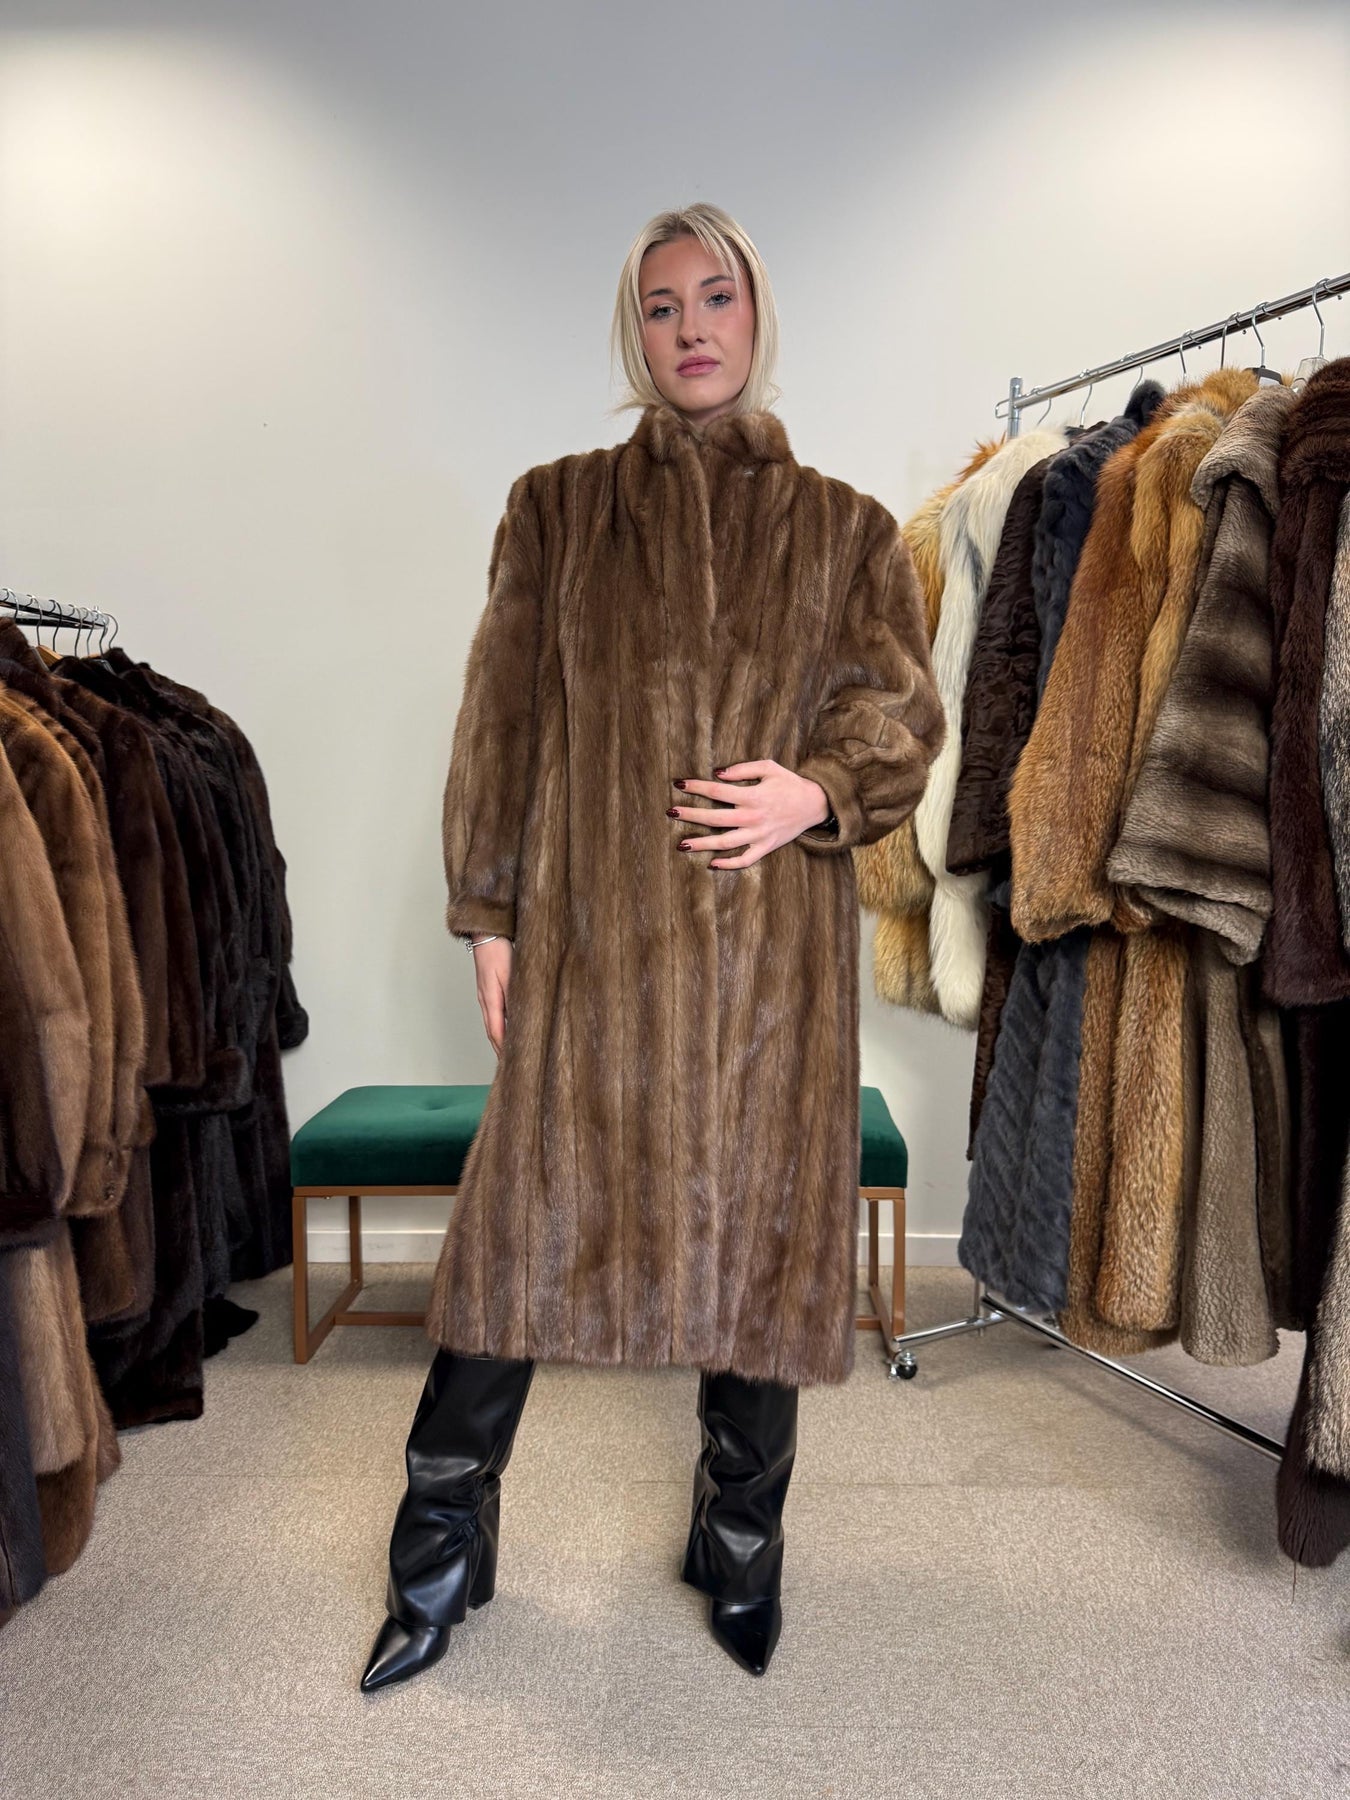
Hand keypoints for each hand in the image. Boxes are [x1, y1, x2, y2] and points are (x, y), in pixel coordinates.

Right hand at [469, 936, 512, 1056]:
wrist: (487, 935)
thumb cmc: (499, 951)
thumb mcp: (512, 974)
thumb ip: (517, 997)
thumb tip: (522, 1018)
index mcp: (490, 999)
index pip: (497, 1032)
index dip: (503, 1049)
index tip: (511, 1064)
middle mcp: (485, 1001)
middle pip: (493, 1032)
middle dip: (500, 1050)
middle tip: (511, 1067)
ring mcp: (485, 997)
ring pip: (492, 1025)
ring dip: (500, 1041)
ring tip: (509, 1055)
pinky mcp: (488, 991)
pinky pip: (494, 1015)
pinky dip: (500, 1028)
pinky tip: (508, 1031)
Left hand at [669, 759, 831, 868]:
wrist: (815, 804)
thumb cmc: (789, 783)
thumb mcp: (769, 768)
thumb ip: (743, 769)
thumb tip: (717, 773)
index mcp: (753, 796)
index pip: (717, 791)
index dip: (696, 787)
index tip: (679, 784)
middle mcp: (753, 818)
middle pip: (715, 818)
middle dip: (691, 815)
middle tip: (671, 812)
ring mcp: (759, 835)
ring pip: (725, 843)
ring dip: (702, 844)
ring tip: (682, 845)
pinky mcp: (766, 847)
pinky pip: (745, 860)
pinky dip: (729, 864)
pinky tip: (711, 863)